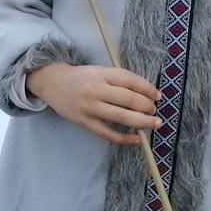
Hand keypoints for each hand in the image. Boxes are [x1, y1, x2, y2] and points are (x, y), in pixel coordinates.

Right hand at [27, 63, 159, 144]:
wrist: (52, 83)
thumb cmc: (81, 77)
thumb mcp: (99, 71)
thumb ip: (119, 80)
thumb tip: (146, 95)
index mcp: (101, 74)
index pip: (131, 81)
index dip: (148, 89)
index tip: (158, 96)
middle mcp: (96, 90)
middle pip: (129, 100)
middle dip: (147, 107)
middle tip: (154, 111)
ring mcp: (89, 107)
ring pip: (122, 117)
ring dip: (142, 122)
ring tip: (154, 123)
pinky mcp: (84, 122)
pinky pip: (107, 133)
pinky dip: (124, 138)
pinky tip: (137, 139)